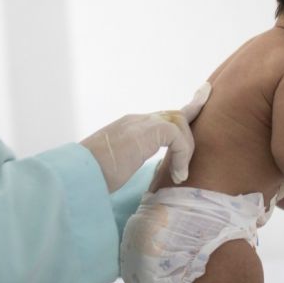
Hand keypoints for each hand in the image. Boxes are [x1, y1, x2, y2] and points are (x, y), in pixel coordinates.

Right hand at [80, 83, 209, 191]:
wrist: (78, 174)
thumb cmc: (91, 177)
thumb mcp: (116, 166)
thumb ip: (130, 161)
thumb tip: (143, 171)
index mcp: (128, 128)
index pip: (159, 118)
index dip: (181, 114)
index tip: (196, 104)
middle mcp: (135, 121)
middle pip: (173, 114)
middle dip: (193, 113)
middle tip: (205, 105)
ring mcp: (140, 124)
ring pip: (178, 123)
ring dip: (186, 149)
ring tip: (180, 174)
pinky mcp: (147, 132)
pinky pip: (177, 136)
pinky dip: (182, 155)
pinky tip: (177, 175)